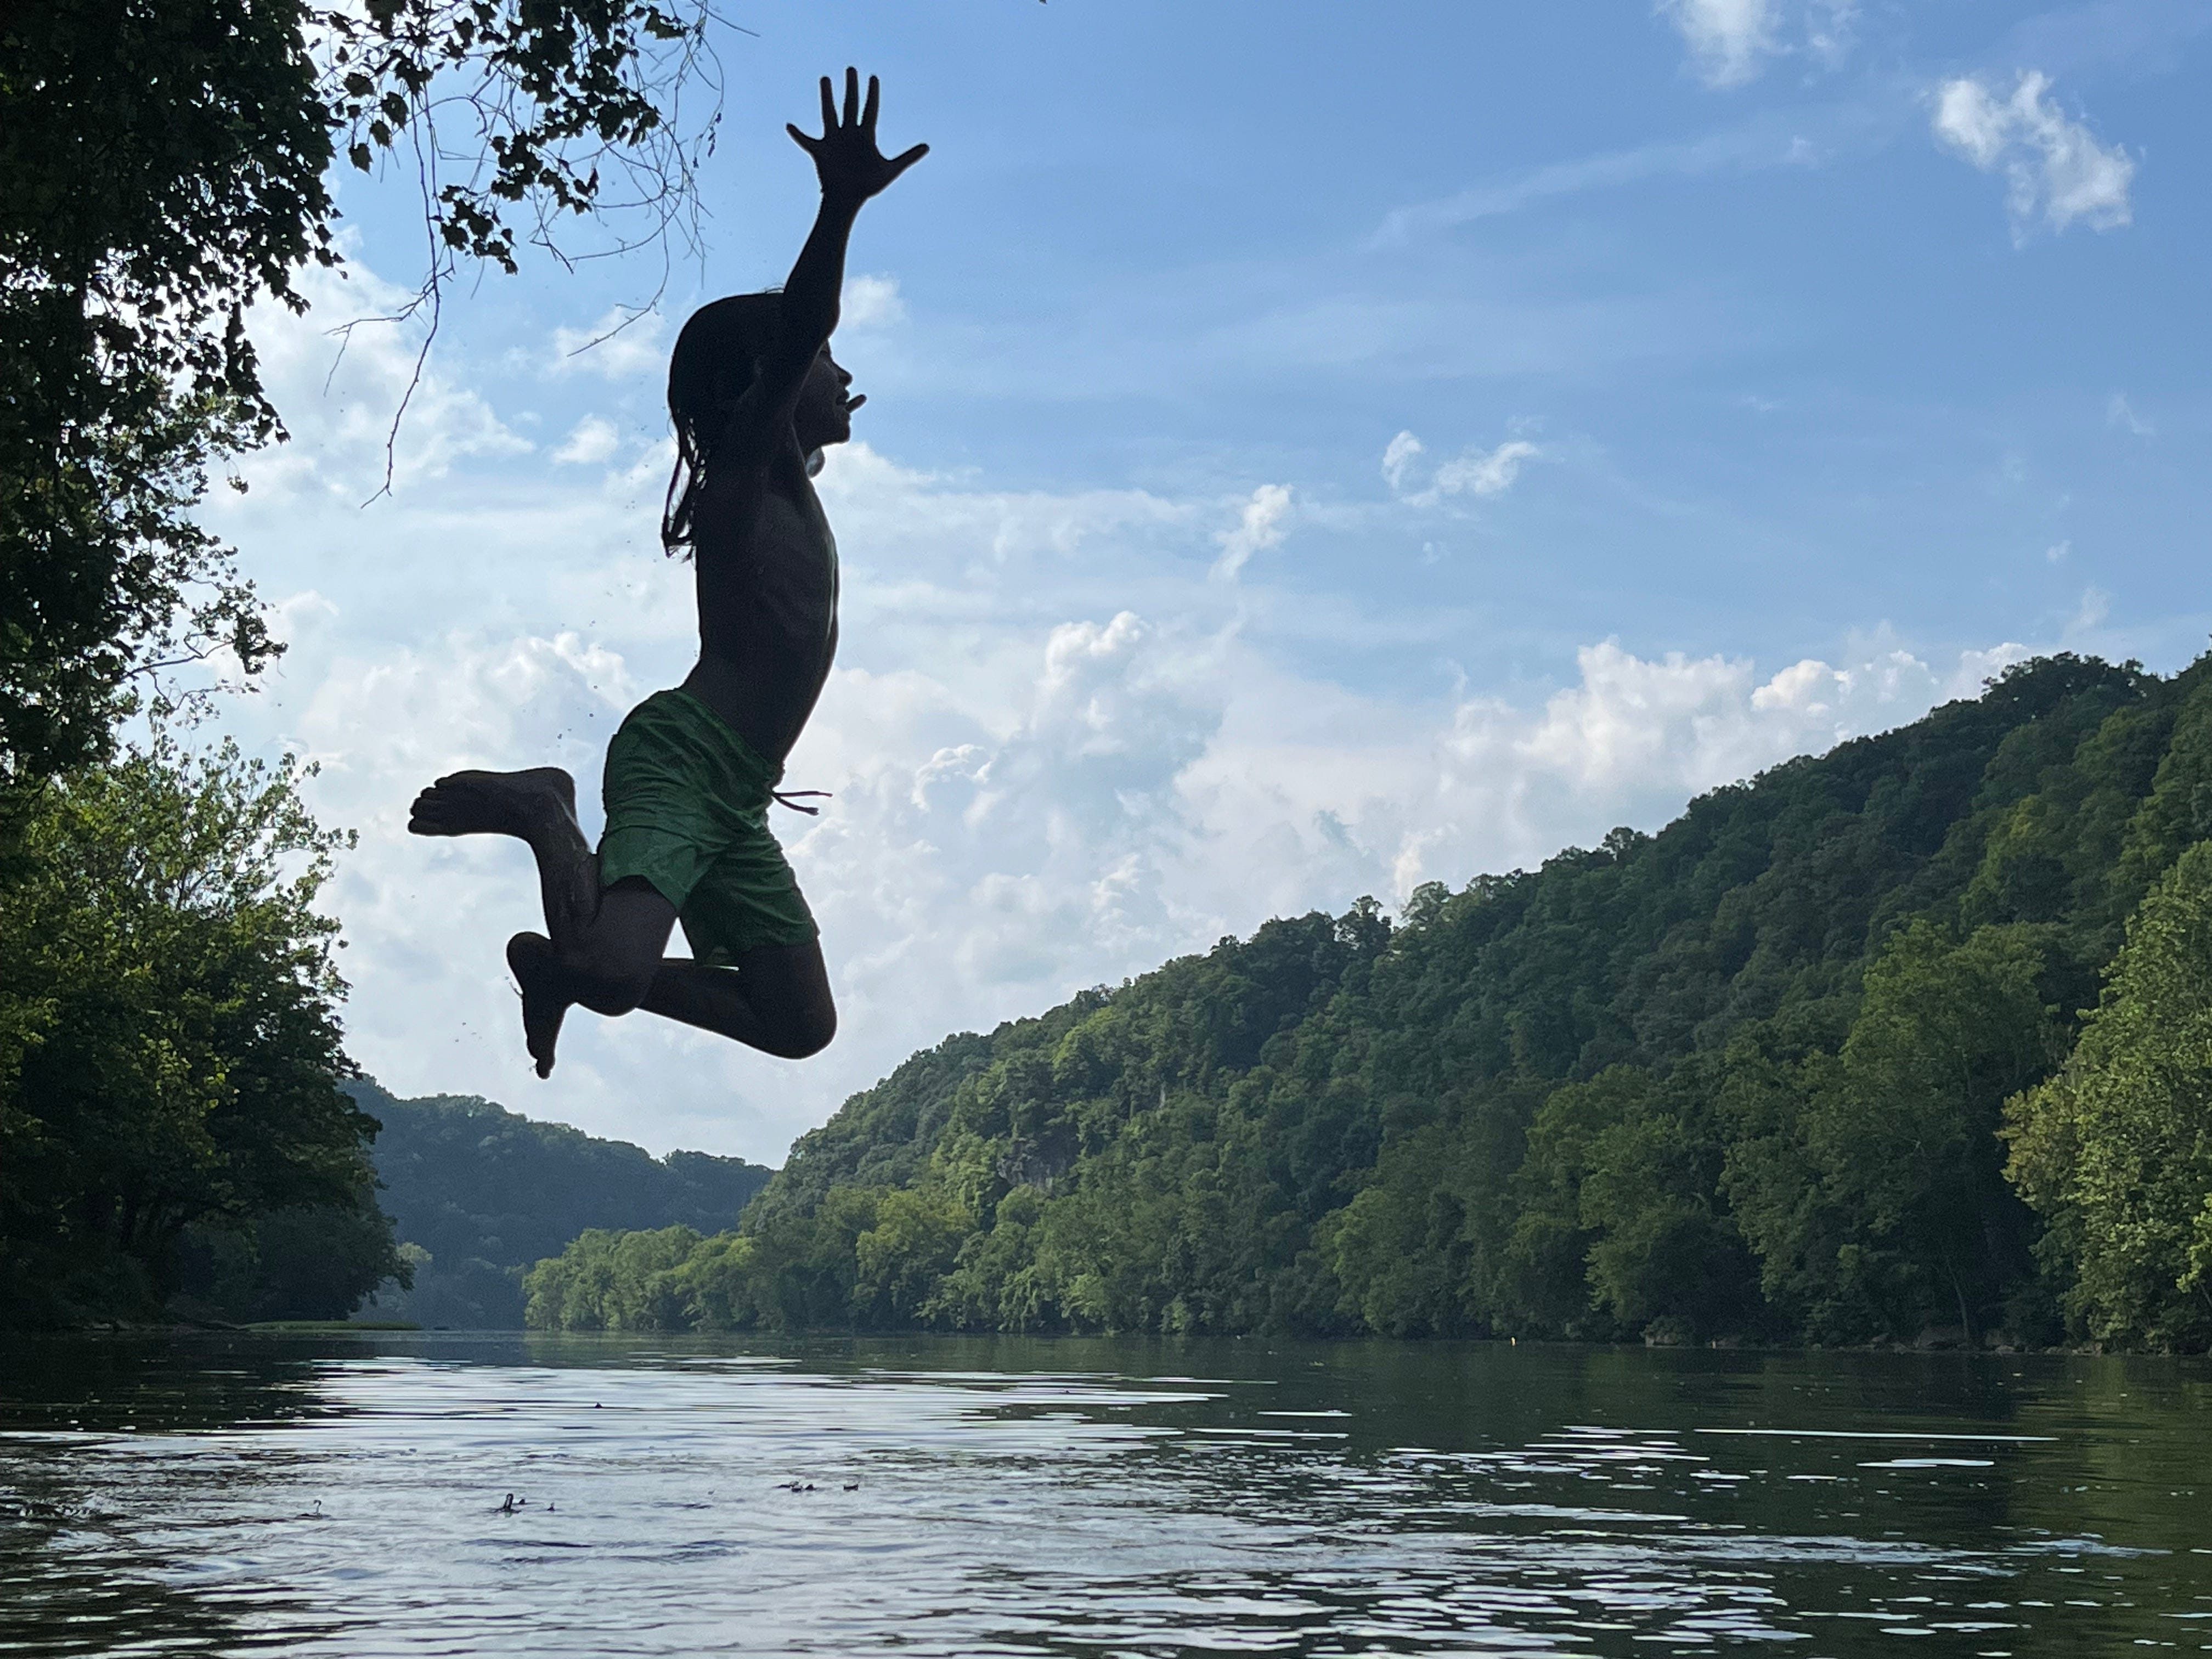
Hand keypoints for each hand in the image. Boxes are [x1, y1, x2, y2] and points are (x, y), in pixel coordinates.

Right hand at [787, 68, 928, 204]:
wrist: (848, 201)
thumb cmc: (868, 186)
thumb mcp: (890, 170)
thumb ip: (908, 157)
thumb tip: (927, 147)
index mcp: (866, 136)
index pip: (870, 109)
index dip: (873, 94)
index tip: (874, 77)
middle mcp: (849, 134)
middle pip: (851, 105)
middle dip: (851, 87)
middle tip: (851, 69)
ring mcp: (833, 140)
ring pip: (830, 114)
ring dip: (827, 97)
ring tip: (826, 78)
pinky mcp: (820, 151)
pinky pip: (806, 141)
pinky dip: (797, 135)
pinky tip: (789, 125)